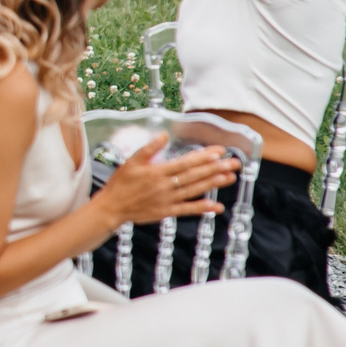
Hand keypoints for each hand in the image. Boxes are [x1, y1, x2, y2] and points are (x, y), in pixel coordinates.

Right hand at [95, 136, 235, 226]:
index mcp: (157, 171)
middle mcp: (165, 185)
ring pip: (194, 190)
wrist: (111, 207)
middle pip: (194, 175)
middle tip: (234, 163)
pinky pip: (187, 209)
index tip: (219, 152)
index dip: (203, 157)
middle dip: (216, 168)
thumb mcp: (131, 161)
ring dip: (213, 184)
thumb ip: (149, 148)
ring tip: (230, 177)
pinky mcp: (166, 211)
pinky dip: (202, 208)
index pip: (185, 162)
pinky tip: (216, 206)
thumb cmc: (120, 183)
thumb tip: (164, 135)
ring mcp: (167, 199)